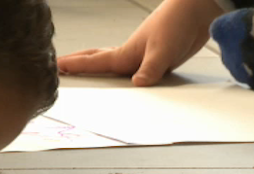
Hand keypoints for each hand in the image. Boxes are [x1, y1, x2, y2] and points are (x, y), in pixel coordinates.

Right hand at [57, 0, 222, 85]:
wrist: (196, 9)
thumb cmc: (176, 23)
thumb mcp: (163, 50)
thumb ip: (150, 69)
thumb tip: (138, 84)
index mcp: (126, 53)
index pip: (95, 62)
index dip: (76, 66)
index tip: (56, 67)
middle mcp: (130, 54)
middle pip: (99, 59)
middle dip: (79, 62)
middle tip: (61, 65)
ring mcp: (142, 56)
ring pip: (115, 63)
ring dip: (98, 65)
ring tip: (85, 69)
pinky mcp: (156, 59)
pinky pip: (133, 69)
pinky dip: (123, 73)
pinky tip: (127, 77)